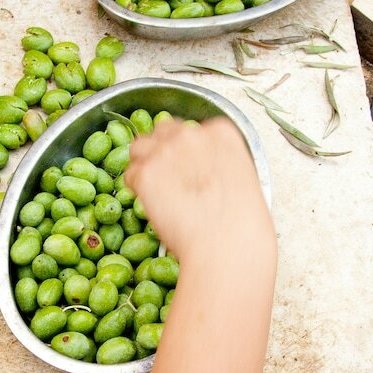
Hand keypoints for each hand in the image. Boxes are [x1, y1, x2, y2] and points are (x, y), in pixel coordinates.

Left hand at [124, 117, 273, 265]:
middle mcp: (191, 134)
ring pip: (140, 148)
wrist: (227, 243)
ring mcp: (165, 151)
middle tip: (168, 178)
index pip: (191, 129)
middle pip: (163, 131)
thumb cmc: (240, 224)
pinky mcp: (145, 173)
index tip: (189, 167)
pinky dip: (136, 188)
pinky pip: (130, 175)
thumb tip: (202, 172)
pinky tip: (150, 204)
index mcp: (221, 132)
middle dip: (163, 150)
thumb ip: (218, 165)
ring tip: (155, 189)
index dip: (186, 150)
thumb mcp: (242, 179)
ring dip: (144, 164)